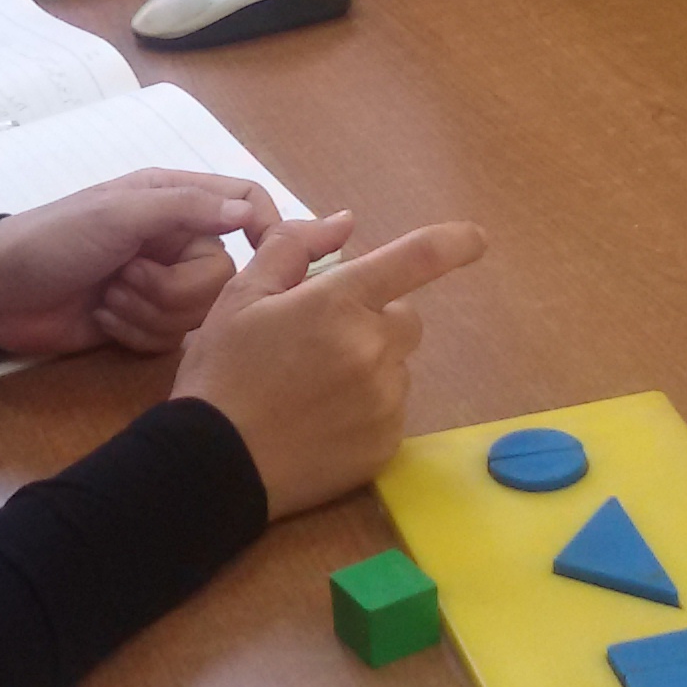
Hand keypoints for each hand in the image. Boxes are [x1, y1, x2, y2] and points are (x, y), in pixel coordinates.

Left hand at [0, 170, 279, 357]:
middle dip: (173, 287)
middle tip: (126, 277)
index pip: (246, 203)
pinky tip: (103, 321)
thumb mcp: (118, 214)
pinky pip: (171, 340)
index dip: (267, 228)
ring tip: (107, 297)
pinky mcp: (143, 323)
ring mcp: (160, 284)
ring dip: (148, 311)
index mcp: (175, 200)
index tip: (267, 258)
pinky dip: (135, 333)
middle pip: (224, 275)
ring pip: (198, 313)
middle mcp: (176, 240)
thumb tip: (248, 209)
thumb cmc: (53, 240)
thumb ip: (186, 208)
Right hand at [171, 213, 487, 519]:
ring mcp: (385, 400)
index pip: (416, 259)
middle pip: (405, 319)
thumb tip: (343, 223)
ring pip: (396, 367)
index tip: (475, 239)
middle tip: (322, 341)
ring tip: (312, 391)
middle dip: (375, 320)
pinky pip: (391, 412)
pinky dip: (365, 411)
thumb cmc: (221, 373)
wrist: (212, 463)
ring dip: (369, 367)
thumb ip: (292, 248)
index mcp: (338, 302)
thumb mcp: (239, 296)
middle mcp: (373, 348)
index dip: (452, 243)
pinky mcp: (386, 444)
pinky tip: (321, 422)